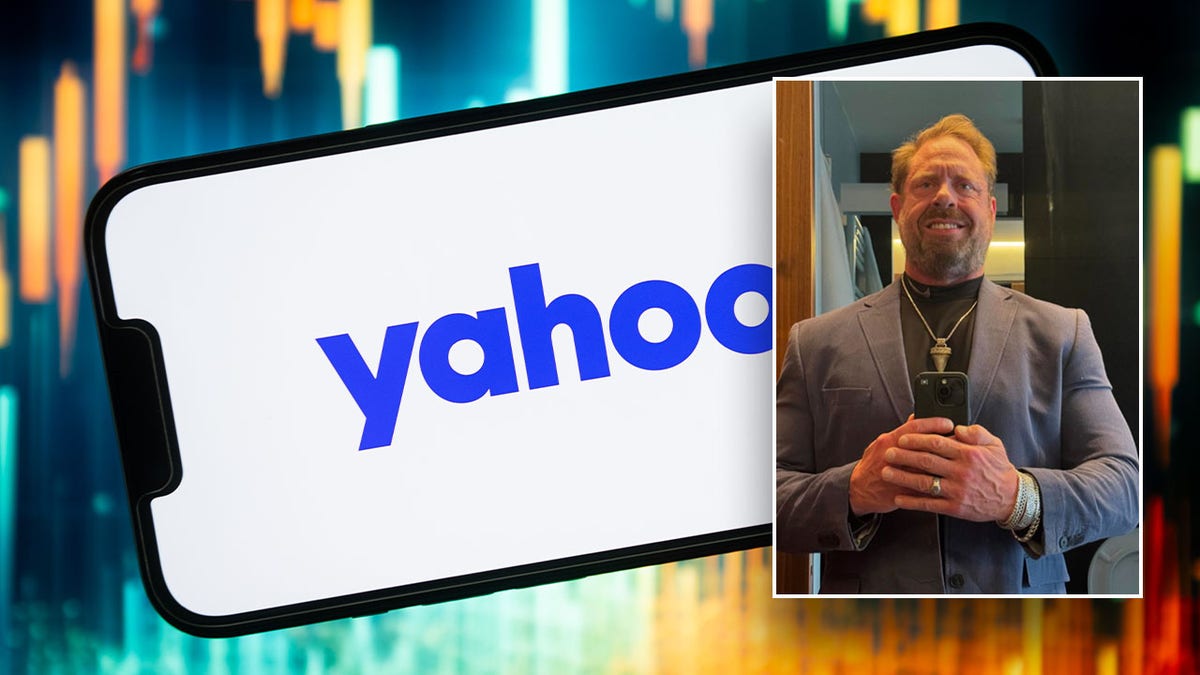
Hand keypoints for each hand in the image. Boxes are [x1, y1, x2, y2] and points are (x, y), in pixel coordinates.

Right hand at [848, 415, 953, 515]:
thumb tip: (916, 418)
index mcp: (888, 441)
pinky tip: (948, 481)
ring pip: (926, 468)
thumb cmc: (872, 465)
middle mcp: (892, 456)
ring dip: (943, 465)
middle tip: (959, 442)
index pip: (914, 428)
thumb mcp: (881, 443)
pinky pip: (923, 488)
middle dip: (945, 444)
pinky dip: (937, 484)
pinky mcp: (902, 491)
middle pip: (924, 447)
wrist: (858, 489)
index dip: (933, 424)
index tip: (948, 423)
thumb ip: (900, 432)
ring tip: (957, 462)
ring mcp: (897, 474)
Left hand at [882, 422, 1019, 521]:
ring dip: (902, 478)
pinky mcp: (955, 507)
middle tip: (888, 453)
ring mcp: (957, 490)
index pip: (937, 443)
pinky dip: (912, 502)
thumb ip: (976, 433)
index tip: (902, 438)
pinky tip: (898, 498)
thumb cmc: (999, 470)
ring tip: (886, 473)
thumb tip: (957, 427)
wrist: (1011, 499)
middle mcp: (961, 472)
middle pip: (926, 461)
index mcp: (969, 454)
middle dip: (903, 456)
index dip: (917, 440)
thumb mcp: (995, 445)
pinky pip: (929, 504)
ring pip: (924, 482)